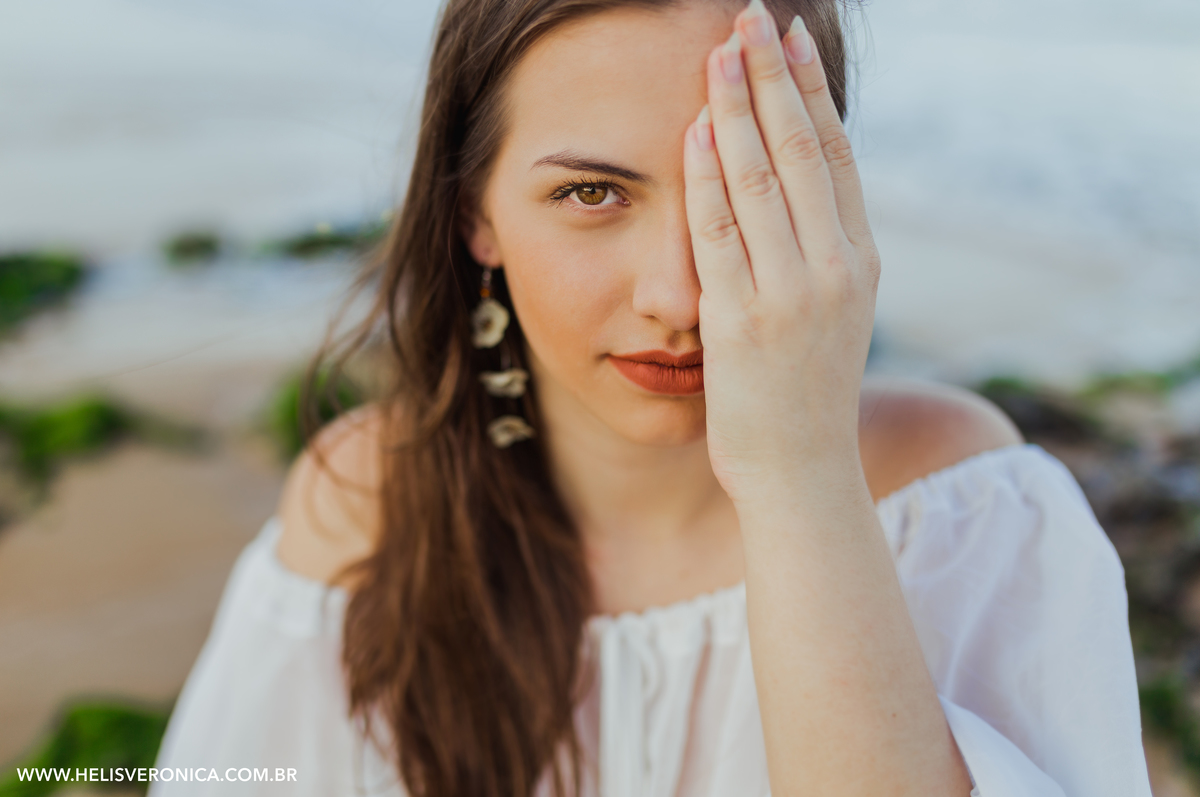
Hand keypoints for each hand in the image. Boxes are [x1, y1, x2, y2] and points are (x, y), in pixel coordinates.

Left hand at [684, 1, 880, 504]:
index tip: (792, 38)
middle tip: (751, 14)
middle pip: (802, 150)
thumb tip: (799, 195)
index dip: (813, 91)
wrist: (801, 475)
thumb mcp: (831, 319)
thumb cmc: (806, 398)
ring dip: (739, 107)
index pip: (835, 154)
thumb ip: (819, 255)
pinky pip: (723, 233)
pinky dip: (710, 178)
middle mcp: (834, 268)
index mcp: (859, 262)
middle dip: (772, 77)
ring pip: (764, 179)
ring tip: (719, 48)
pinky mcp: (745, 322)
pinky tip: (699, 128)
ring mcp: (792, 294)